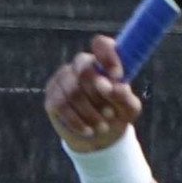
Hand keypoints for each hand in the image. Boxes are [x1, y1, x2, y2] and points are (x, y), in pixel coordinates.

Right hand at [44, 35, 143, 152]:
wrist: (99, 137)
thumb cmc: (117, 114)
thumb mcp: (129, 109)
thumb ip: (125, 97)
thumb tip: (117, 87)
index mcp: (103, 62)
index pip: (101, 45)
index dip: (108, 56)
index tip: (118, 76)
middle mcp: (81, 65)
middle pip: (84, 68)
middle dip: (98, 93)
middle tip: (111, 113)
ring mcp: (63, 79)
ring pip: (72, 90)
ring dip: (90, 112)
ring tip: (103, 127)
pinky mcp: (52, 97)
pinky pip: (61, 105)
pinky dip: (77, 121)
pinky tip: (88, 130)